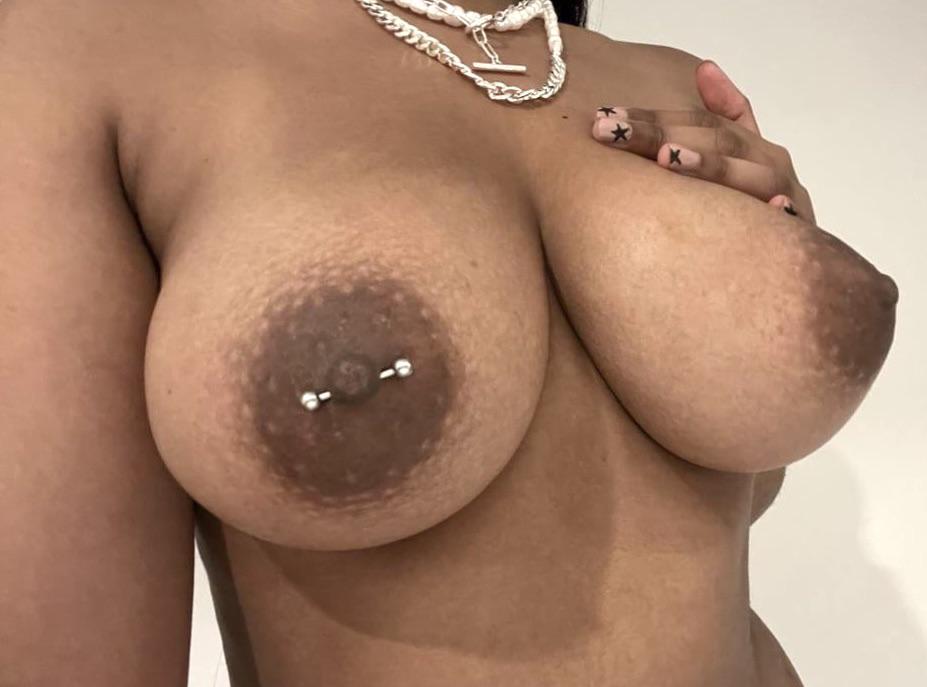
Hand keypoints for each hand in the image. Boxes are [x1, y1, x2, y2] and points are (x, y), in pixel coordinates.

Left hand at [592, 60, 815, 223]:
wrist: (802, 260)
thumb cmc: (757, 206)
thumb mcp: (740, 160)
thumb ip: (726, 114)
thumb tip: (705, 67)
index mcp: (752, 146)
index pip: (698, 122)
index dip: (654, 117)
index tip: (606, 116)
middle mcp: (770, 165)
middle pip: (715, 141)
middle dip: (661, 135)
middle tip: (613, 132)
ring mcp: (786, 198)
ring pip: (749, 176)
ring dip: (710, 166)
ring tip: (669, 158)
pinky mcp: (797, 234)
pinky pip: (787, 224)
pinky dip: (777, 215)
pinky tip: (758, 206)